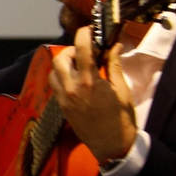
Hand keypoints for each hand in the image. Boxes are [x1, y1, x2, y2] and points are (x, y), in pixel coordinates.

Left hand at [50, 26, 137, 163]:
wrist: (112, 146)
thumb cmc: (122, 118)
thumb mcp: (122, 90)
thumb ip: (114, 65)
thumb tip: (114, 45)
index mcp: (90, 82)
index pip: (81, 50)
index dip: (83, 35)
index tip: (89, 29)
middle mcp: (72, 88)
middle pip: (61, 58)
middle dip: (71, 50)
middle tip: (85, 52)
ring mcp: (64, 98)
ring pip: (53, 72)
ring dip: (63, 64)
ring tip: (78, 66)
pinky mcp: (61, 107)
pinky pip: (54, 86)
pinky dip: (61, 77)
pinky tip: (74, 80)